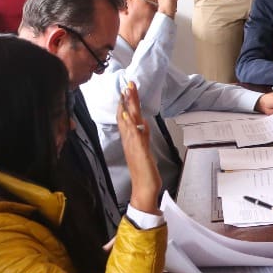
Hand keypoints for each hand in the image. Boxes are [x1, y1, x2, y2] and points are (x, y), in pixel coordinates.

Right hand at [119, 81, 161, 213]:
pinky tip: (127, 114)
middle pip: (127, 115)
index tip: (127, 89)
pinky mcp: (139, 151)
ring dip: (128, 106)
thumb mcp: (144, 150)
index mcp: (132, 139)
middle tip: (128, 83)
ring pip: (129, 121)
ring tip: (127, 91)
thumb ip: (142, 137)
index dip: (127, 103)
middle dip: (128, 99)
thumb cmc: (145, 171)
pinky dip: (130, 124)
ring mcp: (133, 145)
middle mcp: (130, 140)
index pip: (128, 117)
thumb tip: (142, 125)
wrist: (144, 189)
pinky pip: (134, 134)